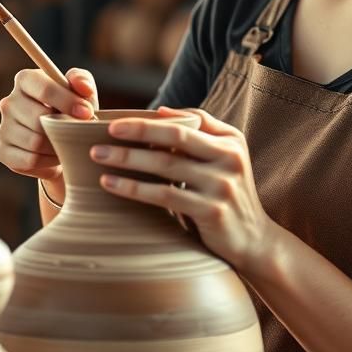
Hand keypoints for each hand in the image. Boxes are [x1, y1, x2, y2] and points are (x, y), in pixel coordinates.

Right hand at [0, 67, 96, 186]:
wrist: (64, 142)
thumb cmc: (72, 111)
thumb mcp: (82, 92)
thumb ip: (83, 81)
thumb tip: (84, 88)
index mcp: (25, 80)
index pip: (44, 88)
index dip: (68, 101)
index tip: (87, 112)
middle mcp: (9, 102)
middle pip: (38, 118)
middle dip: (64, 127)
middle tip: (78, 131)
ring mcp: (3, 128)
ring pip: (34, 141)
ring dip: (58, 145)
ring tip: (68, 142)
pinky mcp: (3, 152)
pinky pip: (30, 160)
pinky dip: (49, 162)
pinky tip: (56, 156)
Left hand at [90, 106, 279, 275]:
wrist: (253, 240)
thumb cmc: (226, 195)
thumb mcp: (224, 159)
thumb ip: (200, 132)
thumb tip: (160, 111)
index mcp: (231, 141)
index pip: (188, 121)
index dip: (151, 120)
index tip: (116, 122)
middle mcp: (229, 158)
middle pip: (176, 137)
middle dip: (138, 131)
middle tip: (104, 133)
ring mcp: (222, 185)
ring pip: (166, 165)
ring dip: (128, 158)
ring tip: (98, 156)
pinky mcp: (211, 211)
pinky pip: (165, 195)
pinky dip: (134, 187)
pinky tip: (111, 184)